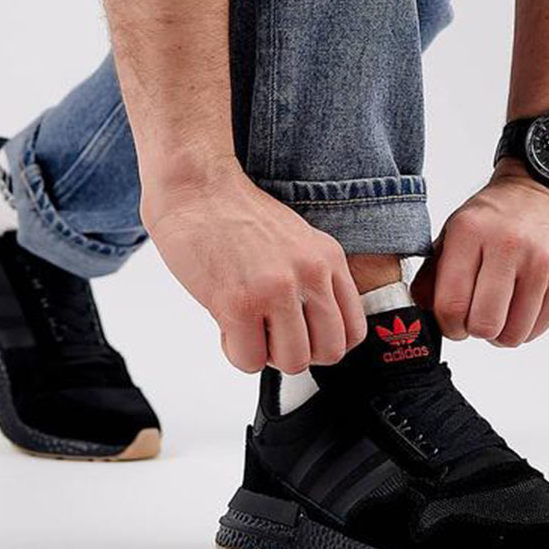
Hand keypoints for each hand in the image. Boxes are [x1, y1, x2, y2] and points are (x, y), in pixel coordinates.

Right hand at [142, 161, 366, 373]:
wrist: (194, 187)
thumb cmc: (234, 213)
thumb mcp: (295, 239)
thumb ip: (311, 278)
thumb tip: (311, 326)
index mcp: (327, 258)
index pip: (354, 329)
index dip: (325, 342)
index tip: (302, 335)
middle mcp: (309, 274)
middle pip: (328, 351)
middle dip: (297, 353)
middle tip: (271, 335)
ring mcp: (276, 290)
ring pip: (292, 362)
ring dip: (265, 354)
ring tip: (247, 328)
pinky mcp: (238, 304)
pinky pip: (249, 360)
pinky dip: (236, 351)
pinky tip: (226, 325)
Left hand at [412, 159, 548, 345]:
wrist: (546, 189)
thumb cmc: (496, 215)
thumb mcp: (454, 231)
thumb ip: (433, 273)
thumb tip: (422, 312)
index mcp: (471, 232)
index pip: (451, 303)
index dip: (448, 325)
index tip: (451, 322)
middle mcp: (508, 246)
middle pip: (483, 324)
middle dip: (473, 330)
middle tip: (475, 317)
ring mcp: (541, 265)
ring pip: (512, 334)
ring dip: (500, 333)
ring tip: (499, 311)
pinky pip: (537, 329)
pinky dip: (524, 327)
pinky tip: (519, 305)